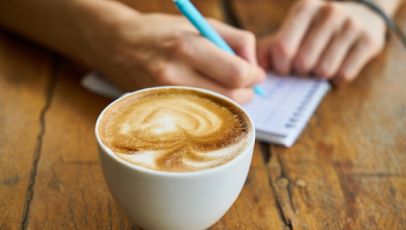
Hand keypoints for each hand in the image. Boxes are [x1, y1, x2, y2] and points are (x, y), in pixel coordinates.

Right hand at [92, 13, 264, 102]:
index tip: (256, 73)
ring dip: (230, 101)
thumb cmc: (162, 31)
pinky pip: (199, 116)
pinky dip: (212, 107)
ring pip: (217, 110)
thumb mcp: (200, 23)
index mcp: (187, 47)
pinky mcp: (162, 109)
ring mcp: (166, 97)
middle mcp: (175, 75)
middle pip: (230, 97)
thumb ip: (236, 40)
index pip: (236, 74)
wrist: (117, 45)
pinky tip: (207, 94)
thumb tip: (255, 67)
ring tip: (224, 86)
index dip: (254, 75)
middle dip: (246, 91)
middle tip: (245, 83)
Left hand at [258, 0, 385, 85]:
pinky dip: (337, 79)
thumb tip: (254, 70)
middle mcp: (329, 13)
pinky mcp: (370, 41)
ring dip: (318, 76)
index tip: (285, 67)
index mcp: (305, 8)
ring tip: (320, 66)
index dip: (281, 66)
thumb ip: (270, 47)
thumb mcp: (293, 28)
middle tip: (304, 68)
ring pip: (324, 70)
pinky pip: (345, 75)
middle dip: (300, 72)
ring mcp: (352, 26)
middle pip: (303, 62)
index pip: (283, 48)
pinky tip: (338, 67)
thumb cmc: (317, 27)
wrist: (363, 11)